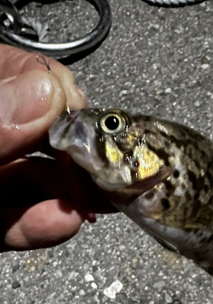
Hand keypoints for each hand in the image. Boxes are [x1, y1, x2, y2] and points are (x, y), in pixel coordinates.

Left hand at [0, 45, 114, 251]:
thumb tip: (45, 96)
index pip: (22, 77)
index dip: (52, 87)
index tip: (73, 106)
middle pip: (40, 135)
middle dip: (78, 151)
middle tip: (106, 161)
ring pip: (35, 183)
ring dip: (73, 192)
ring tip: (100, 197)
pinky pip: (15, 225)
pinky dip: (44, 227)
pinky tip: (66, 221)